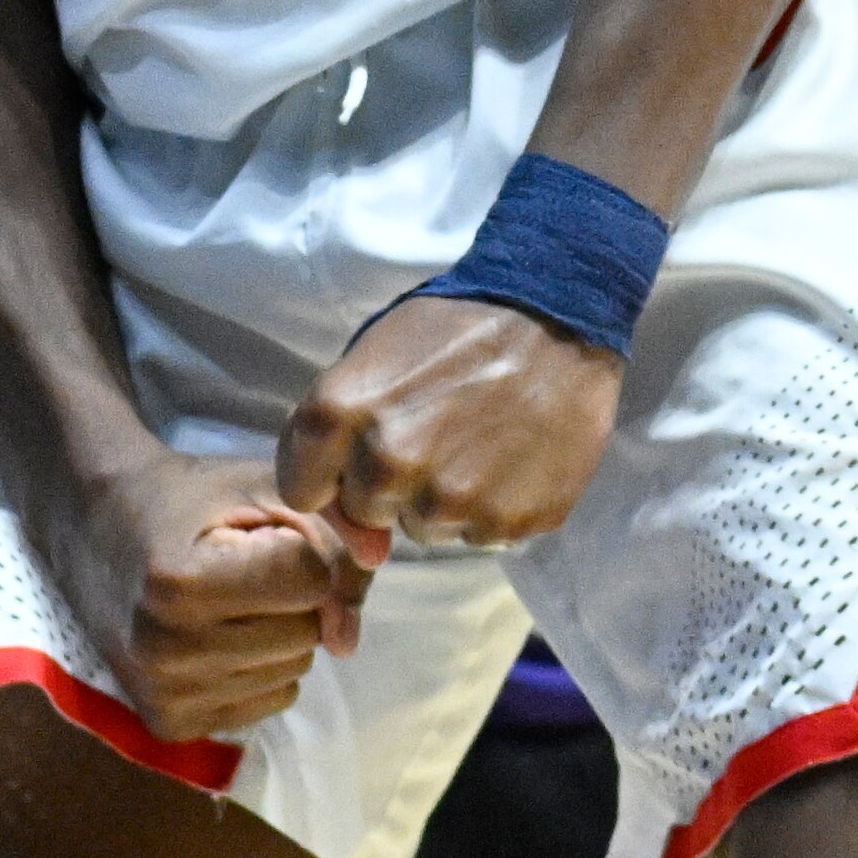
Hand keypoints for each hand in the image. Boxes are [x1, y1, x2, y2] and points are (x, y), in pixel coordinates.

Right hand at [53, 450, 378, 742]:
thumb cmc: (188, 502)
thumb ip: (330, 538)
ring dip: (281, 629)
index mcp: (180, 584)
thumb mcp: (263, 488)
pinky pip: (271, 700)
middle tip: (239, 565)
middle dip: (294, 593)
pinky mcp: (171, 725)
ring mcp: (166, 696)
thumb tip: (351, 636)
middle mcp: (167, 651)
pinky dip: (262, 666)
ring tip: (227, 598)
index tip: (257, 533)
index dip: (301, 547)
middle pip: (306, 630)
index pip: (310, 578)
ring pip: (295, 668)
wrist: (97, 531)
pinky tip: (219, 635)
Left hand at [278, 295, 622, 554]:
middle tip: (435, 433)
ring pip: (425, 528)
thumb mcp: (377, 353)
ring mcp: (452, 500)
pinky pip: (480, 533)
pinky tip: (512, 456)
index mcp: (342, 411)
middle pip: (367, 511)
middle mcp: (390, 463)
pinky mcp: (508, 522)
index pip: (299, 488)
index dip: (327, 474)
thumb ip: (341, 439)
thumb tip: (367, 547)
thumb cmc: (458, 325)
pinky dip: (493, 504)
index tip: (355, 454)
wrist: (558, 310)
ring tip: (479, 441)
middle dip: (389, 484)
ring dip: (442, 498)